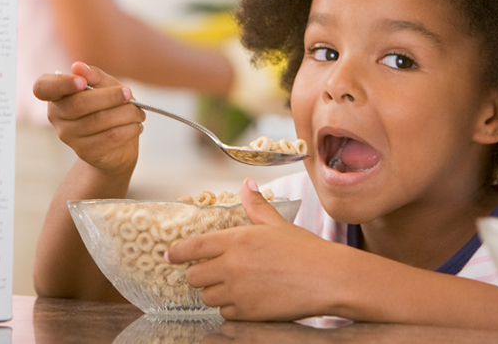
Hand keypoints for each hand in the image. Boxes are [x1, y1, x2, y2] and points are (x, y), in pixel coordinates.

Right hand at [32, 61, 144, 176]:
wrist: (117, 145)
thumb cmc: (108, 107)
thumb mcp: (105, 86)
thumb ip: (94, 76)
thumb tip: (78, 67)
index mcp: (56, 95)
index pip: (43, 87)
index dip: (61, 83)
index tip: (82, 81)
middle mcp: (56, 116)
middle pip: (79, 104)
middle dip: (109, 96)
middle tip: (129, 94)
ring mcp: (68, 136)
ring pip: (99, 120)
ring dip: (125, 113)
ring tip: (138, 113)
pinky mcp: (84, 152)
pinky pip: (110, 137)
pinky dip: (128, 129)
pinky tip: (136, 126)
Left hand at [168, 178, 354, 320]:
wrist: (327, 279)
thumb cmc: (306, 250)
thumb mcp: (278, 224)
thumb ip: (256, 206)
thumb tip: (247, 184)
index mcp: (237, 239)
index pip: (193, 247)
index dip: (176, 252)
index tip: (169, 255)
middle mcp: (232, 266)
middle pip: (194, 276)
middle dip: (199, 275)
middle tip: (211, 273)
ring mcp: (238, 291)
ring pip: (207, 297)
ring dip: (215, 293)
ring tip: (232, 287)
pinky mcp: (247, 313)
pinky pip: (225, 313)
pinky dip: (231, 309)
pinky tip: (246, 300)